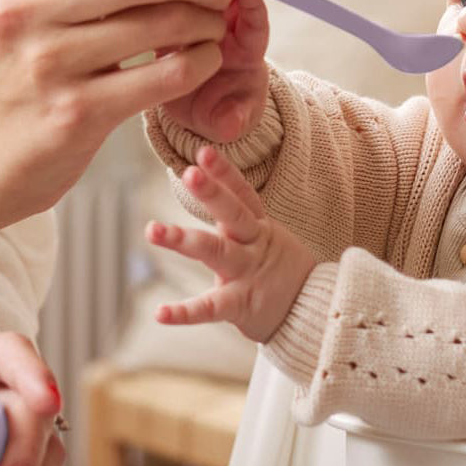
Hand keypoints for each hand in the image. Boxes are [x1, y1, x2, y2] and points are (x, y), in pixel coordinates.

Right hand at [0, 0, 237, 219]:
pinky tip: (204, 58)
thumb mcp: (40, 0)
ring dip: (207, 19)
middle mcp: (27, 13)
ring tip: (215, 23)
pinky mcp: (77, 114)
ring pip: (162, 23)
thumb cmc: (24, 67)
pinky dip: (201, 61)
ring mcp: (50, 64)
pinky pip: (165, 75)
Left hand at [146, 145, 315, 342]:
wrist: (312, 311)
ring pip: (216, 252)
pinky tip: (160, 313)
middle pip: (232, 213)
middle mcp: (253, 244)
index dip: (224, 172)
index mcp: (259, 226)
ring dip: (183, 240)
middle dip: (210, 192)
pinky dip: (185, 312)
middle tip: (189, 173)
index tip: (204, 152)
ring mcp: (247, 273)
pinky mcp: (241, 304)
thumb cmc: (280, 270)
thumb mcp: (267, 236)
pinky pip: (211, 307)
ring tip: (153, 230)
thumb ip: (239, 216)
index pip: (242, 193)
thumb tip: (208, 182)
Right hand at [157, 0, 269, 141]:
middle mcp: (221, 26)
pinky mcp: (162, 21)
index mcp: (244, 48)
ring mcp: (192, 21)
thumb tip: (231, 124)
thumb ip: (232, 119)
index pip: (253, 20)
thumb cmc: (221, 110)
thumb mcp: (227, 121)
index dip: (250, 5)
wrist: (196, 112)